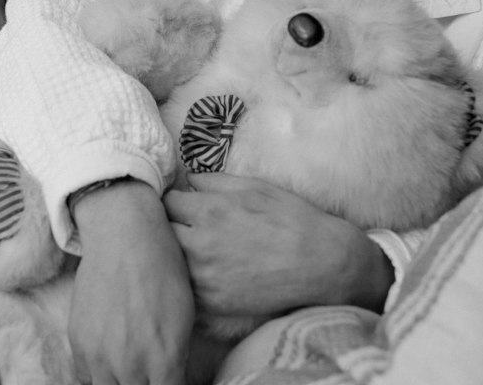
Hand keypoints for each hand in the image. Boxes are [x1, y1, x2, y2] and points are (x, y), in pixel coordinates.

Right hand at [70, 180, 194, 384]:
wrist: (125, 234)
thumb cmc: (163, 267)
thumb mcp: (184, 314)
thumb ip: (176, 358)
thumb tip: (171, 378)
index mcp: (164, 361)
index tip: (169, 379)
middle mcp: (130, 365)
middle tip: (150, 371)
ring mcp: (99, 355)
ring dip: (120, 382)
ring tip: (129, 366)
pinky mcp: (78, 342)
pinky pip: (86, 375)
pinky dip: (98, 372)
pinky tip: (110, 355)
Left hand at [164, 173, 393, 318]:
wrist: (322, 265)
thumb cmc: (291, 219)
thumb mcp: (254, 187)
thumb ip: (215, 181)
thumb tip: (189, 179)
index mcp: (209, 211)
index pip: (167, 202)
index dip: (174, 201)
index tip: (182, 205)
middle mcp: (200, 244)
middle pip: (160, 232)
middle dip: (167, 225)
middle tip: (181, 226)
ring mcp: (204, 278)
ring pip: (168, 262)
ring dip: (173, 253)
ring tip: (190, 248)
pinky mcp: (213, 303)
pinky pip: (183, 288)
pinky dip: (185, 279)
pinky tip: (201, 272)